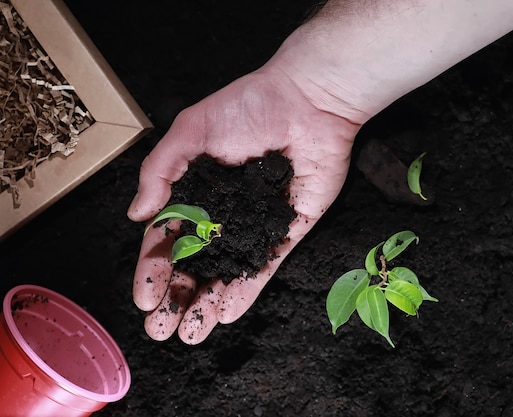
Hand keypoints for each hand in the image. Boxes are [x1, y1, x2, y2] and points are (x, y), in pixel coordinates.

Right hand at [128, 66, 360, 343]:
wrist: (307, 100)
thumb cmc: (247, 106)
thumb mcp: (190, 130)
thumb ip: (160, 171)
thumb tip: (137, 215)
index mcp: (195, 192)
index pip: (167, 239)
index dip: (154, 269)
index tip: (144, 297)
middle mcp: (223, 214)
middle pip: (195, 263)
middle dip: (177, 297)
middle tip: (161, 329)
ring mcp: (255, 224)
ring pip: (227, 271)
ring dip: (208, 303)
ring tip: (191, 333)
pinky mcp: (287, 229)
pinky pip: (265, 264)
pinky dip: (247, 288)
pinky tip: (227, 312)